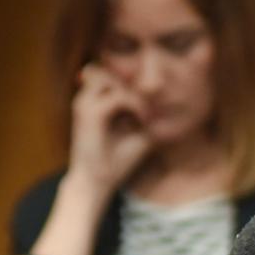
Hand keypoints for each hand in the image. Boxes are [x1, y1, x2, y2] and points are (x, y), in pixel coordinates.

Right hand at [64, 62, 151, 199]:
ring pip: (114, 79)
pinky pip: (118, 96)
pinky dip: (136, 105)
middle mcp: (88, 98)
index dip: (137, 81)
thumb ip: (148, 112)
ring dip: (136, 94)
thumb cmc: (118, 162)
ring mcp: (85, 103)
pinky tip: (145, 120)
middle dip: (137, 84)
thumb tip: (169, 98)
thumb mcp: (140, 133)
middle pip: (112, 71)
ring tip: (148, 114)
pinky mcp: (88, 112)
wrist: (97, 183)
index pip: (115, 74)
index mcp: (96, 101)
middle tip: (153, 107)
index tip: (154, 103)